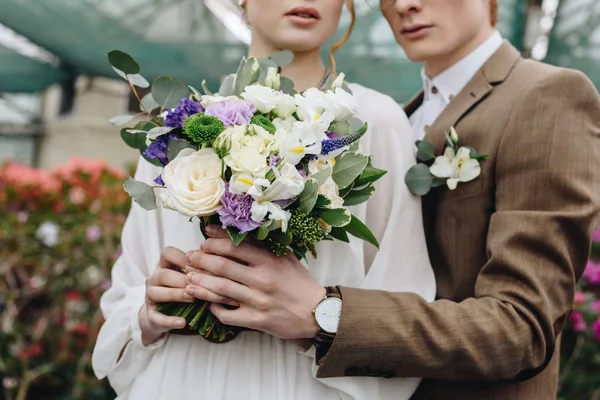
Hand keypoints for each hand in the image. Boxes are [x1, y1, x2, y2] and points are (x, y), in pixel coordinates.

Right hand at [138, 246, 191, 344]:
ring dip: (175, 294)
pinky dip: (169, 321)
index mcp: (164, 265)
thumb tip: (223, 260)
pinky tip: (183, 322)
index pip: (167, 253)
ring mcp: (149, 296)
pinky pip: (156, 318)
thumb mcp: (189, 275)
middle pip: (162, 274)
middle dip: (182, 279)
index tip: (200, 265)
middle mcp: (154, 278)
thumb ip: (200, 267)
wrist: (164, 313)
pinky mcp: (150, 316)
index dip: (183, 258)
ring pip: (156, 293)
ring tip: (192, 298)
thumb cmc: (183, 288)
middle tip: (200, 284)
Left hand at [184, 227, 325, 339]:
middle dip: (201, 260)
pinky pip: (228, 314)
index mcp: (269, 261)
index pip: (235, 247)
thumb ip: (265, 247)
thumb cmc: (300, 283)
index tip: (204, 237)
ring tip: (188, 279)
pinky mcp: (256, 320)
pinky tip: (208, 302)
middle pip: (223, 267)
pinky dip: (214, 308)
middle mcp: (262, 279)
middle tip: (189, 257)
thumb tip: (241, 233)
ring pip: (221, 290)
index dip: (215, 241)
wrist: (317, 312)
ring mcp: (258, 301)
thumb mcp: (286, 258)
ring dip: (201, 283)